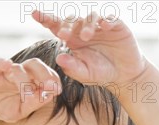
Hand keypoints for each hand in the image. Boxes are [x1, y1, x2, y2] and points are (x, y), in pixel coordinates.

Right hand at [0, 58, 61, 122]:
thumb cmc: (1, 106)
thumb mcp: (20, 111)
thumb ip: (34, 104)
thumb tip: (47, 96)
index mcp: (31, 80)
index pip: (46, 75)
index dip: (53, 80)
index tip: (57, 90)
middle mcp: (20, 72)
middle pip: (35, 65)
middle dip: (45, 75)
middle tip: (50, 86)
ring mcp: (5, 70)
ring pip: (18, 67)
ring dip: (25, 79)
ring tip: (27, 93)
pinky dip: (2, 63)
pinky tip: (7, 66)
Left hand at [32, 10, 147, 86]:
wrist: (124, 76)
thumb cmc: (101, 74)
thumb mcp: (85, 74)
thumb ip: (72, 67)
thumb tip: (59, 58)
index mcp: (72, 39)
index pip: (56, 25)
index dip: (46, 18)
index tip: (34, 14)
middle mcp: (84, 29)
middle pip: (72, 19)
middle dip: (66, 24)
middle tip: (63, 34)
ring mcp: (100, 26)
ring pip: (90, 16)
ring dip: (86, 24)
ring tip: (86, 35)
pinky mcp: (116, 26)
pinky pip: (110, 17)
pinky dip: (107, 19)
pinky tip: (104, 26)